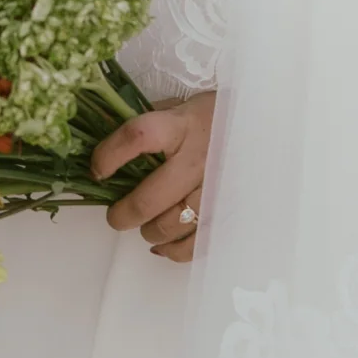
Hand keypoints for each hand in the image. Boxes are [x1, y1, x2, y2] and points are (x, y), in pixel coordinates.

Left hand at [90, 92, 214, 262]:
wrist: (260, 126)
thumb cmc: (212, 117)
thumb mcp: (179, 107)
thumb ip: (144, 121)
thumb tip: (99, 132)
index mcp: (181, 126)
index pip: (139, 137)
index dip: (111, 155)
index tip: (97, 169)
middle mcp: (198, 159)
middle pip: (151, 198)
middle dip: (123, 214)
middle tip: (115, 215)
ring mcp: (215, 188)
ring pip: (171, 225)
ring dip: (149, 231)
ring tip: (145, 225)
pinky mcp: (227, 211)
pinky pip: (197, 243)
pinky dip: (174, 250)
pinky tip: (162, 244)